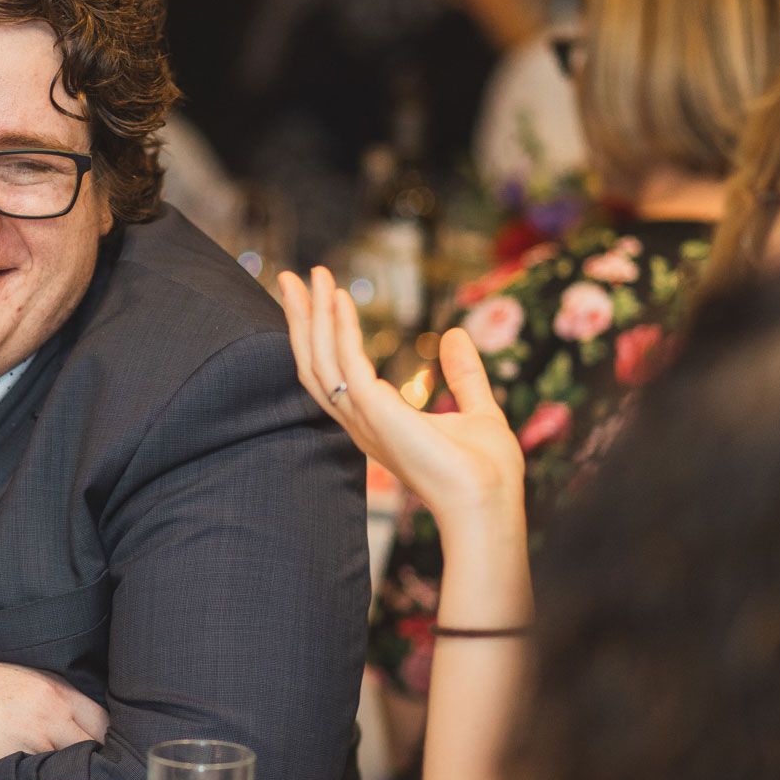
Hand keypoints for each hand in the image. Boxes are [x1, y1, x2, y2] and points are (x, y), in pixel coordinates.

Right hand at [0, 661, 108, 779]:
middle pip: (93, 747)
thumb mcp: (8, 680)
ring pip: (71, 769)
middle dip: (90, 763)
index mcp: (49, 688)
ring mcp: (31, 740)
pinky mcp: (11, 766)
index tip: (94, 753)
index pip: (100, 720)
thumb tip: (64, 725)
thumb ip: (42, 698)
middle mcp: (48, 712)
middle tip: (82, 777)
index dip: (98, 740)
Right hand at [279, 267, 522, 522]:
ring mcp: (363, 418)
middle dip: (301, 321)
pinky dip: (340, 327)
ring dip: (310, 317)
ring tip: (308, 276)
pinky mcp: (375, 412)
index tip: (320, 297)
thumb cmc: (486, 473)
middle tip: (290, 278)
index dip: (322, 337)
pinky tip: (340, 298)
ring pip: (318, 361)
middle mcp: (361, 422)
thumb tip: (456, 335)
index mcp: (378, 423)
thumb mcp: (478, 410)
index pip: (334, 375)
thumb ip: (463, 374)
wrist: (489, 503)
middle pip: (313, 364)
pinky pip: (347, 361)